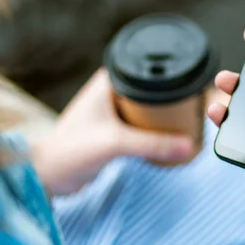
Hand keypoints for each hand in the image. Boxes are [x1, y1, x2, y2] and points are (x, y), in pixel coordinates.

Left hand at [31, 69, 193, 195]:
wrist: (48, 175)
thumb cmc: (70, 150)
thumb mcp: (115, 143)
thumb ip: (152, 144)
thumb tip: (188, 145)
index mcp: (109, 80)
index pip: (147, 69)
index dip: (171, 77)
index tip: (194, 87)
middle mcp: (112, 90)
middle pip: (152, 89)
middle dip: (172, 99)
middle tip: (196, 107)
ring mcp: (113, 110)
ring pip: (148, 108)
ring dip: (164, 116)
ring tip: (188, 121)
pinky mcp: (114, 130)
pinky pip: (142, 124)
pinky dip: (155, 129)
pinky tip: (171, 136)